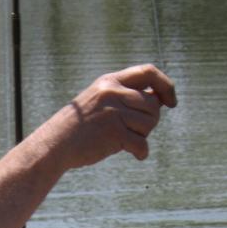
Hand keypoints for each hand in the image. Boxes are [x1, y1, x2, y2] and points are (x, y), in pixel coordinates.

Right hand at [42, 64, 176, 169]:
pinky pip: (142, 143)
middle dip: (150, 121)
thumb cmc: (79, 127)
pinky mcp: (114, 133)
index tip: (171, 101)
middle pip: (152, 104)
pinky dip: (141, 152)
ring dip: (143, 136)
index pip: (148, 72)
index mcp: (110, 81)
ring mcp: (114, 112)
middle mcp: (113, 93)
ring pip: (150, 123)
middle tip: (135, 132)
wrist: (55, 144)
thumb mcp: (99, 101)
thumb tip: (160, 101)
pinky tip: (136, 155)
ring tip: (126, 141)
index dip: (165, 85)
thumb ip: (125, 97)